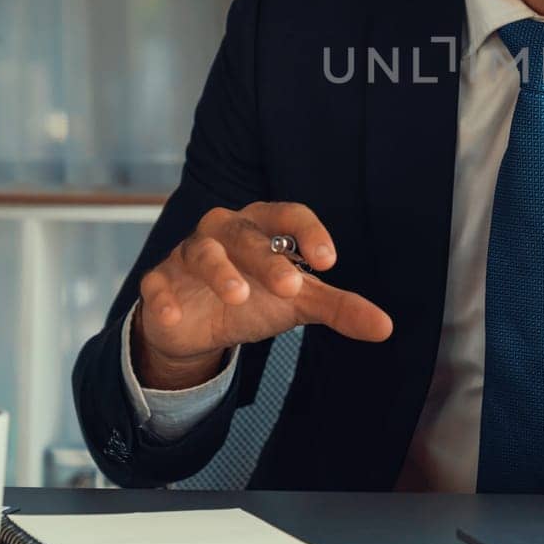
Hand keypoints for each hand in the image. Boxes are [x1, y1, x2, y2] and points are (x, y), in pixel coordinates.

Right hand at [132, 202, 393, 388]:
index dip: (308, 232)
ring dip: (220, 271)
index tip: (329, 261)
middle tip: (292, 287)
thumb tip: (385, 328)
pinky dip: (163, 297)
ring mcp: (189, 254)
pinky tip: (173, 313)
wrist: (199, 326)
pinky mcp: (160, 281)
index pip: (288, 215)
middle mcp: (225, 231)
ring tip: (240, 297)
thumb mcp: (298, 302)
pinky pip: (157, 283)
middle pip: (246, 233)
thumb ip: (339, 308)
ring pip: (202, 251)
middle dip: (268, 258)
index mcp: (263, 226)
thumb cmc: (255, 296)